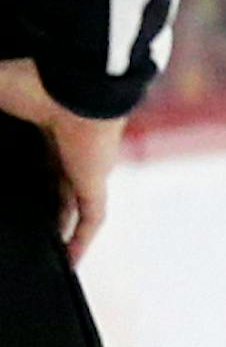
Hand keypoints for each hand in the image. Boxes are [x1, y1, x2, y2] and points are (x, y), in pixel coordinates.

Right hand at [0, 58, 125, 263]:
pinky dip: (81, 242)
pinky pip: (92, 219)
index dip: (20, 178)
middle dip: (39, 209)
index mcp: (43, 126)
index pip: (34, 159)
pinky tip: (68, 266)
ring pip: (71, 206)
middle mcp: (66, 148)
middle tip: (19, 233)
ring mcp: (83, 165)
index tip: (4, 195)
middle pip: (52, 187)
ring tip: (40, 256)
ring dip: (59, 230)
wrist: (74, 81)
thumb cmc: (33, 80)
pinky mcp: (95, 180)